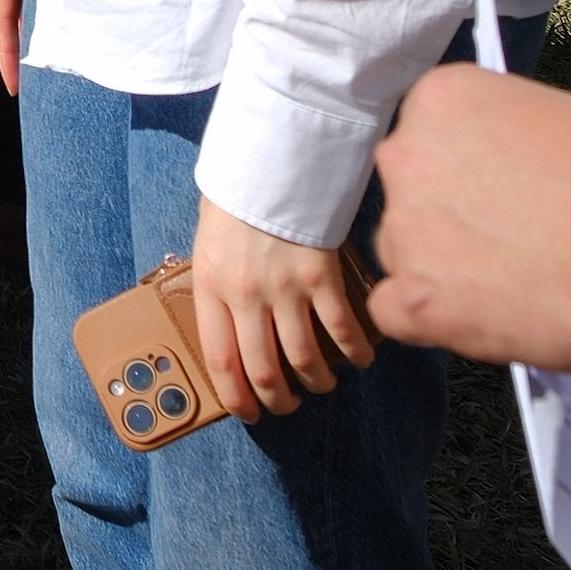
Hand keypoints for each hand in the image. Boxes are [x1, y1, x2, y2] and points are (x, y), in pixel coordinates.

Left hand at [192, 197, 376, 419]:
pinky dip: (354, 351)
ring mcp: (285, 287)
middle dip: (277, 398)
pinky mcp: (321, 275)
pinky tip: (361, 359)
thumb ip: (217, 283)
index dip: (236, 397)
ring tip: (320, 385)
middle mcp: (246, 294)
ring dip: (315, 381)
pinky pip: (341, 328)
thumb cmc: (237, 196)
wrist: (270, 156)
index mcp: (211, 285)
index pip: (220, 360)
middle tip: (287, 404)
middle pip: (263, 369)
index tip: (248, 413)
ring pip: (303, 358)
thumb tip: (228, 323)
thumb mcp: (209, 242)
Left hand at [368, 61, 570, 372]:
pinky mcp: (418, 298)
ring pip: (403, 254)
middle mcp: (407, 155)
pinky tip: (487, 318)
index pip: (429, 140)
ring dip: (446, 271)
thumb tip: (505, 181)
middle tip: (518, 244)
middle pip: (411, 196)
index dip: (473, 177)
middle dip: (455, 221)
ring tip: (524, 284)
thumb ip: (508, 149)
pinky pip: (394, 313)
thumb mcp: (559, 122)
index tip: (508, 196)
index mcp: (440, 97)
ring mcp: (406, 228)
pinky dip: (435, 322)